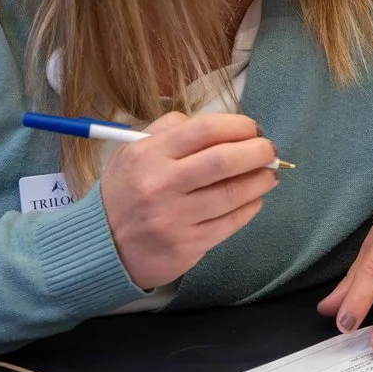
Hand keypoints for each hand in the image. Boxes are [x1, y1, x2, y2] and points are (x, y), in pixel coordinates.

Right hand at [99, 112, 280, 290]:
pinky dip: (250, 207)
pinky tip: (255, 199)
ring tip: (269, 174)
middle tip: (269, 150)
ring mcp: (175, 218)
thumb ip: (169, 130)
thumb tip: (219, 124)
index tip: (253, 129)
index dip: (238, 126)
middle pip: (223, 161)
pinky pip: (230, 222)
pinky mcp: (188, 246)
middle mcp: (161, 185)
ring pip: (233, 193)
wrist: (102, 247)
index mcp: (148, 155)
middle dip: (257, 151)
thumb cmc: (125, 193)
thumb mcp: (132, 152)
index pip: (204, 130)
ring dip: (260, 180)